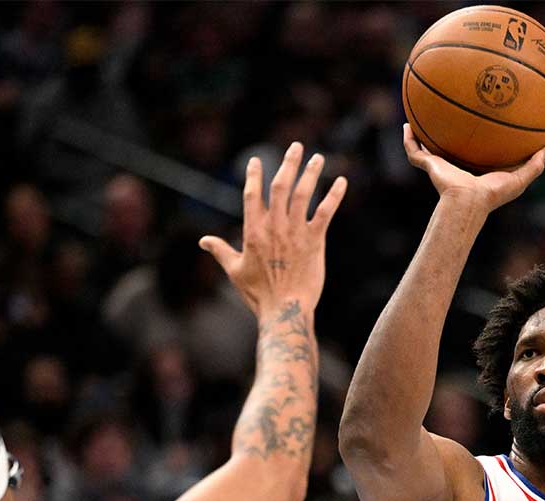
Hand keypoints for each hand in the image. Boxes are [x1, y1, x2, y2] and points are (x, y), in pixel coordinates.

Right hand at [200, 142, 346, 317]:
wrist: (284, 310)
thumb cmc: (258, 294)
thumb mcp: (234, 270)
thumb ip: (220, 250)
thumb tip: (203, 240)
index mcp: (253, 231)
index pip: (253, 194)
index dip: (254, 175)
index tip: (256, 161)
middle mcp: (274, 226)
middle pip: (281, 186)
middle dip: (288, 163)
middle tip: (296, 147)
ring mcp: (295, 232)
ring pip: (303, 194)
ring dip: (311, 173)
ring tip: (317, 158)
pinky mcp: (315, 241)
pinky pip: (326, 212)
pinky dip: (334, 195)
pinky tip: (342, 181)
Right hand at [401, 123, 544, 212]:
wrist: (469, 201)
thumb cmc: (493, 194)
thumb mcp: (519, 178)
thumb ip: (535, 165)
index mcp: (474, 171)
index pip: (473, 155)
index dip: (474, 142)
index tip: (477, 126)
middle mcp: (454, 168)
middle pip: (447, 150)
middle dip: (445, 137)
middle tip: (447, 117)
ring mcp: (439, 167)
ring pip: (426, 150)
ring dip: (420, 137)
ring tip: (416, 120)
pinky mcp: (429, 165)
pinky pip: (414, 150)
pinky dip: (408, 139)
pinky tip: (406, 125)